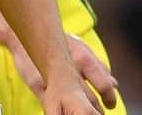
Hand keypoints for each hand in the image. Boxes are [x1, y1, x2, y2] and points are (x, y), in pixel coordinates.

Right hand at [0, 31, 115, 110]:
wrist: (26, 34)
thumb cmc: (58, 42)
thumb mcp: (82, 49)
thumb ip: (99, 67)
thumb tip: (114, 83)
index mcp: (84, 58)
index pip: (104, 85)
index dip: (110, 98)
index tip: (110, 104)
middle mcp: (70, 69)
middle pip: (90, 99)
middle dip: (96, 110)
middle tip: (97, 113)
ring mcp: (53, 79)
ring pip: (73, 105)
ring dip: (81, 112)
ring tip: (81, 112)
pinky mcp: (38, 86)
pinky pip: (52, 105)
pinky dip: (61, 110)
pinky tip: (64, 110)